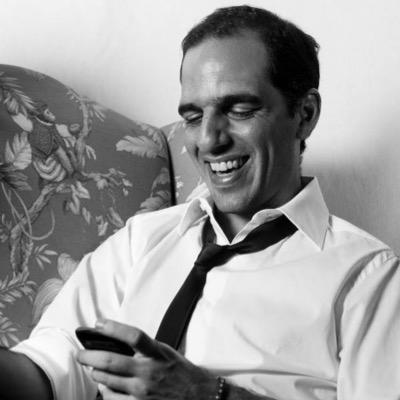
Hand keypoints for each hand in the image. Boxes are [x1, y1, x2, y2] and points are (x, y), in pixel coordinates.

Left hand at [77, 319, 214, 399]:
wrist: (197, 394)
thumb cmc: (178, 370)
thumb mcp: (164, 351)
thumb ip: (144, 347)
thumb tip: (117, 341)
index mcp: (156, 352)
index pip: (133, 335)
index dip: (114, 328)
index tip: (99, 323)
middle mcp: (148, 371)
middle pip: (111, 361)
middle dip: (89, 355)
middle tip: (80, 353)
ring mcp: (142, 391)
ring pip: (107, 380)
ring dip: (95, 372)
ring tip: (92, 367)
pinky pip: (112, 398)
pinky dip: (104, 390)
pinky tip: (105, 385)